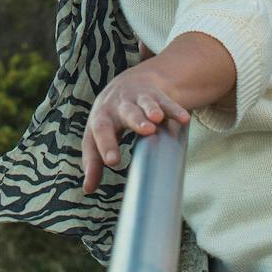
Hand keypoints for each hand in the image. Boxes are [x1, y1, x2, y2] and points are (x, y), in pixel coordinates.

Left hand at [80, 54, 190, 195]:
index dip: (105, 146)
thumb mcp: (98, 134)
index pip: (100, 131)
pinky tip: (184, 119)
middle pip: (125, 112)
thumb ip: (93, 160)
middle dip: (134, 120)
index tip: (112, 162)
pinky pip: (167, 103)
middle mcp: (119, 105)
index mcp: (102, 117)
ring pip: (145, 103)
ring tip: (156, 120)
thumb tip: (88, 189)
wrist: (132, 81)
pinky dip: (175, 110)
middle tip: (144, 131)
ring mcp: (139, 98)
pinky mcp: (158, 96)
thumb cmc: (111, 117)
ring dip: (150, 111)